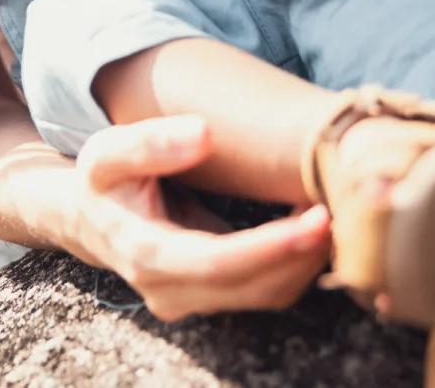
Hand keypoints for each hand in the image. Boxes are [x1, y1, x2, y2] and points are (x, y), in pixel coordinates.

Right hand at [68, 115, 331, 320]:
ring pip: (264, 295)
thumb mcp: (109, 152)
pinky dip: (295, 263)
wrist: (88, 217)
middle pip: (252, 288)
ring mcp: (191, 301)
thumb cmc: (103, 179)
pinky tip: (315, 224)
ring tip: (339, 211)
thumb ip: (151, 142)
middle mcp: (169, 291)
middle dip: (302, 254)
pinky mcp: (211, 297)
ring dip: (306, 261)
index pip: (219, 264)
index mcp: (144, 255)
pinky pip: (263, 290)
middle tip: (346, 209)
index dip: (272, 247)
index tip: (316, 219)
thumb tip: (203, 133)